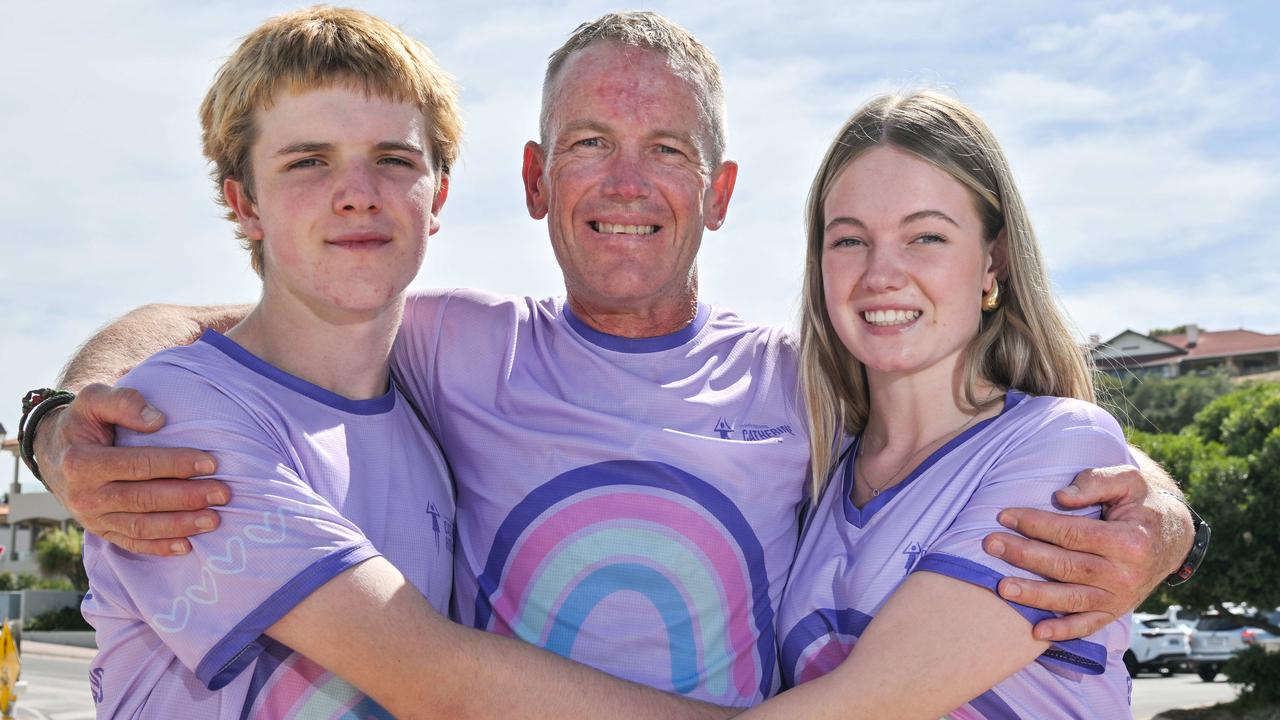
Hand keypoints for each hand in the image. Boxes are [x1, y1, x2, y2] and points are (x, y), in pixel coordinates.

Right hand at [35, 383, 230, 554]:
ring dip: (180, 525)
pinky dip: (159, 547)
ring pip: (141, 526)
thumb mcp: (93, 401)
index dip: (177, 464)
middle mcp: (85, 495)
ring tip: (214, 520)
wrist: (54, 453)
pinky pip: (131, 543)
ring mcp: (92, 517)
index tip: (211, 463)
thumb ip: (123, 402)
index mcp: (83, 462)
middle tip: (223, 493)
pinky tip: (188, 546)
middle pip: (144, 499)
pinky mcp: (100, 530)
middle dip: (187, 498)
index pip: (139, 465)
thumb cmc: (83, 423)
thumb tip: (157, 419)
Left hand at [982, 465, 1193, 640]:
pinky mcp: (1116, 610)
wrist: (1172, 536)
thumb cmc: (1142, 502)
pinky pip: (1089, 625)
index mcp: (1129, 541)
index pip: (1071, 533)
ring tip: (1001, 587)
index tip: (1004, 515)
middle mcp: (1125, 574)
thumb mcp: (1127, 480)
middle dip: (1024, 555)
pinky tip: (1037, 632)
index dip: (1035, 524)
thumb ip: (1095, 482)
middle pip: (1065, 566)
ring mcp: (1121, 596)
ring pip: (1071, 598)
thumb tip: (1060, 498)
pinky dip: (1064, 631)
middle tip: (990, 544)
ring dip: (1034, 595)